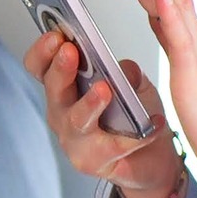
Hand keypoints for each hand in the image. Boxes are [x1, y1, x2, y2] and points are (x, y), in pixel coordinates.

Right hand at [21, 28, 179, 197]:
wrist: (150, 159)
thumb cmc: (134, 117)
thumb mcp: (133, 85)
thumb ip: (125, 73)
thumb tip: (121, 68)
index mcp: (66, 88)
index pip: (41, 66)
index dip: (43, 51)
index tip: (56, 35)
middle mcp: (63, 112)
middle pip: (53, 89)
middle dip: (60, 68)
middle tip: (70, 51)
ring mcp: (74, 139)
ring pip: (77, 120)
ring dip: (89, 102)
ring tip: (104, 89)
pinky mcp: (93, 161)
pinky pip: (115, 146)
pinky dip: (137, 135)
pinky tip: (155, 123)